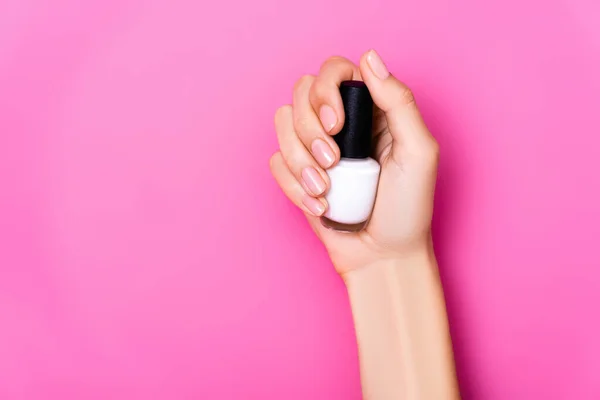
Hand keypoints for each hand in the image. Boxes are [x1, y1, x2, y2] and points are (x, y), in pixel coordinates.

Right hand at [270, 50, 438, 274]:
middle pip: (300, 94)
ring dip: (299, 161)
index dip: (325, 91)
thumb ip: (399, 102)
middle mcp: (341, 125)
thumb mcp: (418, 152)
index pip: (334, 72)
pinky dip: (293, 185)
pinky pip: (275, 162)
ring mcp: (316, 149)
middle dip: (309, 130)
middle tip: (333, 162)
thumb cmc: (408, 209)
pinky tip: (319, 205)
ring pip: (281, 126)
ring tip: (326, 190)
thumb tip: (369, 57)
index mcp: (371, 111)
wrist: (383, 257)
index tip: (336, 125)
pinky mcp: (299, 175)